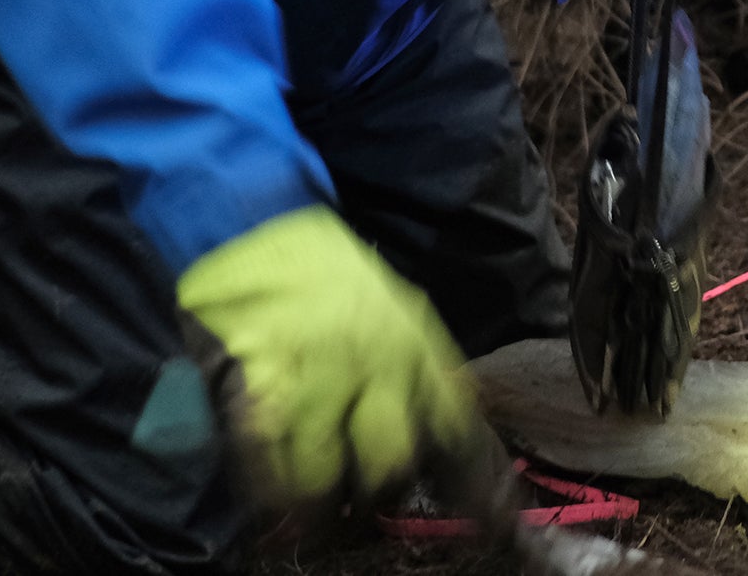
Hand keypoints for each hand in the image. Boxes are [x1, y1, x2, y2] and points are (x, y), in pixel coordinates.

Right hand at [176, 205, 510, 523]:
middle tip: (357, 503)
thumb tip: (430, 434)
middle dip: (374, 492)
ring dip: (314, 500)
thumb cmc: (321, 267)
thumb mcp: (392, 307)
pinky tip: (267, 490)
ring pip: (325, 475)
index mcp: (416, 346)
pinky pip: (267, 458)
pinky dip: (266, 482)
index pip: (458, 429)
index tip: (494, 526)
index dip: (476, 485)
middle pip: (388, 463)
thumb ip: (414, 369)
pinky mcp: (260, 383)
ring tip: (306, 508)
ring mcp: (318, 377)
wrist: (252, 220)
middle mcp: (377, 365)